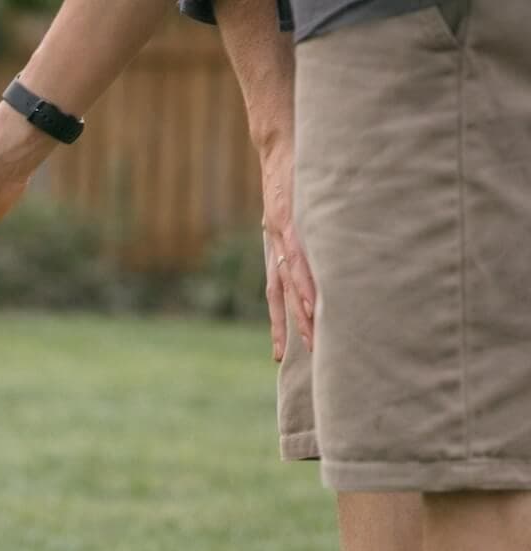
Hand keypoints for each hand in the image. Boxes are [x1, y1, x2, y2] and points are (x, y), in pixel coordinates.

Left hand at [260, 140, 316, 360]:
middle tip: (302, 356)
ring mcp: (282, 233)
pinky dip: (307, 279)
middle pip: (282, 294)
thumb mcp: (303, 202)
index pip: (275, 291)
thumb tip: (332, 243)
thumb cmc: (295, 168)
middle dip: (293, 325)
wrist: (281, 137)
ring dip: (303, 310)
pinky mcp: (291, 219)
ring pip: (292, 281)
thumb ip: (311, 224)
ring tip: (314, 337)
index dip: (276, 322)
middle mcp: (276, 243)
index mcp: (277, 243)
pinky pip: (300, 256)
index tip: (279, 354)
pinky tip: (314, 299)